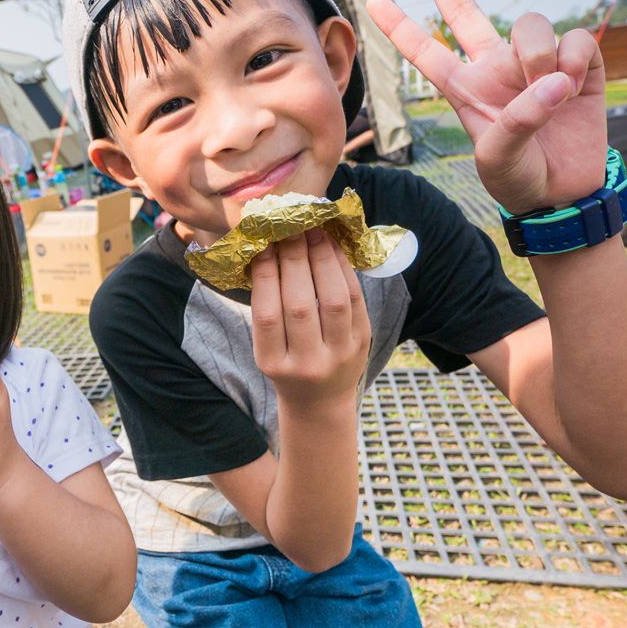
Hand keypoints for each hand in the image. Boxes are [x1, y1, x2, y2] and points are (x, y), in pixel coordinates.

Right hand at [250, 229, 370, 410]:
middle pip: (300, 305)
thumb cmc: (286, 365)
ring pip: (332, 300)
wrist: (320, 401)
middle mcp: (306, 363)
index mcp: (272, 363)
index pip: (267, 314)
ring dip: (322, 259)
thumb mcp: (267, 348)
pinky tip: (334, 248)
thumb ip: (267, 309)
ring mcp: (338, 355)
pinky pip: (355, 300)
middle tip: (290, 226)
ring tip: (313, 231)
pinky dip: (344, 270)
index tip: (264, 242)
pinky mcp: (362, 343)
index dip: (266, 274)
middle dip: (294, 259)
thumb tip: (266, 250)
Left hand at [366, 0, 607, 214]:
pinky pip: (575, 38)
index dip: (400, 27)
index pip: (426, 52)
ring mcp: (535, 63)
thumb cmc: (518, 179)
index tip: (372, 0)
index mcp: (465, 89)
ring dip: (538, 53)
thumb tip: (551, 81)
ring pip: (531, 23)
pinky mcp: (577, 65)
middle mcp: (495, 68)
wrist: (562, 195)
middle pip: (465, 13)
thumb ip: (516, 121)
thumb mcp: (497, 160)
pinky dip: (575, 57)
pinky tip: (573, 82)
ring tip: (548, 89)